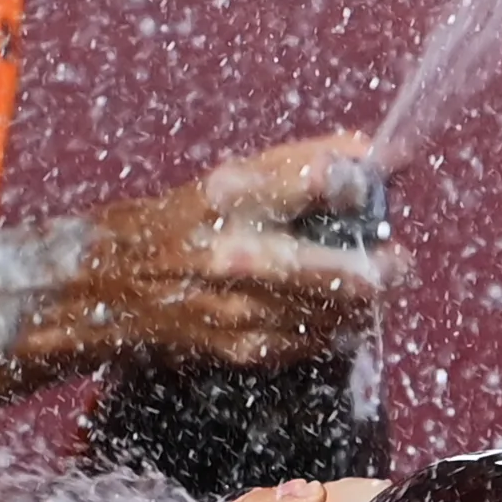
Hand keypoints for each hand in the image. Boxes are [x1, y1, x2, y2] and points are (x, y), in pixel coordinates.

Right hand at [71, 131, 406, 366]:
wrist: (106, 289)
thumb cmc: (179, 222)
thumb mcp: (234, 180)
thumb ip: (302, 167)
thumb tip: (374, 155)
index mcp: (234, 195)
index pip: (320, 178)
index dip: (360, 176)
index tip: (378, 174)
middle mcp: (241, 252)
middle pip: (350, 272)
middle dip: (386, 267)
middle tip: (395, 259)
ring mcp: (245, 307)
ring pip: (343, 313)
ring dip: (366, 299)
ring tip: (369, 283)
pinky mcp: (246, 346)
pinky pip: (317, 339)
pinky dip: (335, 322)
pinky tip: (330, 308)